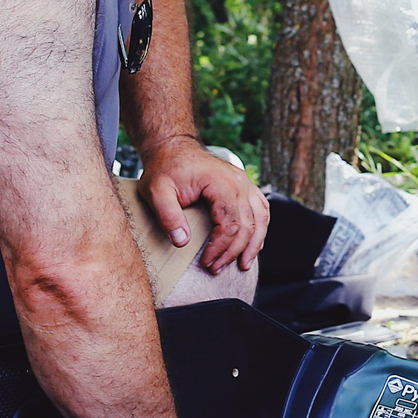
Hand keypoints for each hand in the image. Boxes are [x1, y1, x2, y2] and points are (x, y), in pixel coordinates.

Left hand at [141, 136, 268, 273]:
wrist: (173, 149)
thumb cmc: (165, 169)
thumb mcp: (156, 191)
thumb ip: (168, 216)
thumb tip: (182, 242)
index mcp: (220, 183)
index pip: (230, 223)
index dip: (220, 247)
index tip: (206, 262)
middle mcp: (239, 182)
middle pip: (248, 224)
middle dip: (233, 251)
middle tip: (216, 269)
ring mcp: (245, 183)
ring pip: (261, 218)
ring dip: (253, 244)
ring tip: (243, 265)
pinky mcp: (244, 186)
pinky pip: (261, 210)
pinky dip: (259, 229)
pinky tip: (252, 245)